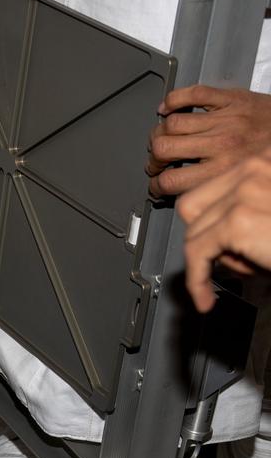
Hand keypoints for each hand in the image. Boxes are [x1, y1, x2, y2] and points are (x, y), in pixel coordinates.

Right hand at [147, 86, 270, 196]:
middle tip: (155, 162)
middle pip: (165, 149)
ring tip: (160, 138)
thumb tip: (193, 201)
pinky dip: (174, 99)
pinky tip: (168, 107)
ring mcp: (225, 119)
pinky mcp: (232, 98)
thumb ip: (220, 193)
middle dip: (153, 159)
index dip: (157, 185)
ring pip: (172, 123)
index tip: (157, 185)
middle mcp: (222, 145)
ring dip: (158, 132)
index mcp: (226, 171)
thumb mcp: (249, 187)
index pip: (173, 181)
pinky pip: (192, 94)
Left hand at [177, 148, 270, 311]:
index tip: (218, 246)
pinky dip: (197, 280)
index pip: (214, 187)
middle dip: (206, 236)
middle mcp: (255, 166)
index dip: (214, 220)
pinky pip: (196, 253)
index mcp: (266, 160)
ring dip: (214, 258)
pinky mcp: (237, 220)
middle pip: (194, 205)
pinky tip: (206, 297)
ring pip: (194, 231)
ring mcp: (244, 191)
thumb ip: (253, 213)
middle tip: (234, 259)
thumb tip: (215, 238)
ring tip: (250, 270)